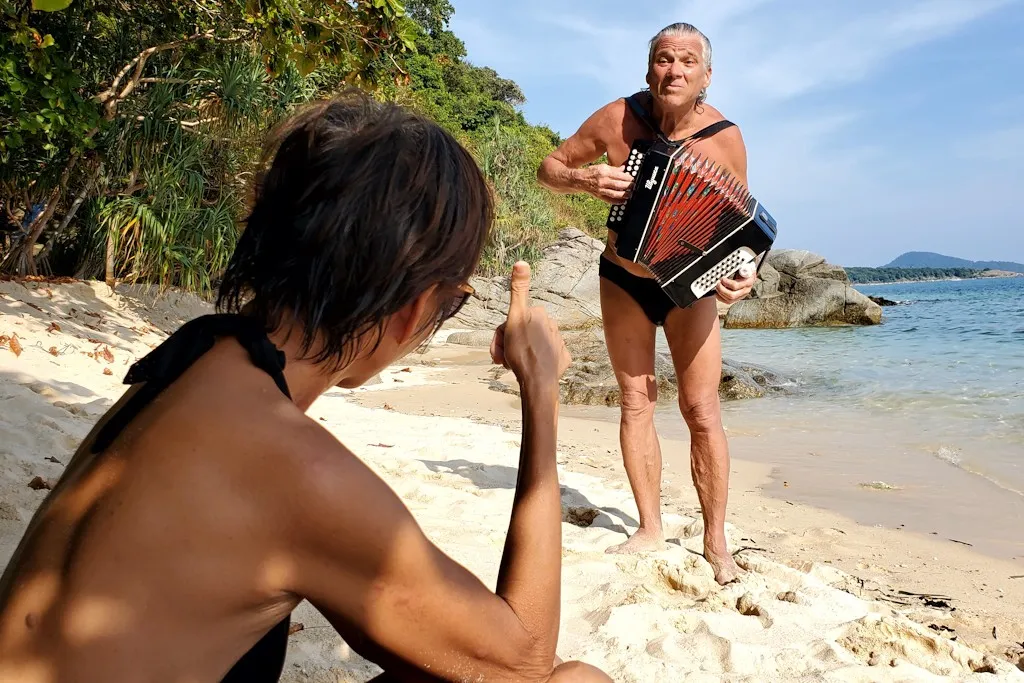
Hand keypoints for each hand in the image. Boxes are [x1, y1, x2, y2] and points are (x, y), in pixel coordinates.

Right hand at [490, 262, 570, 384]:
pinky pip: (544, 358)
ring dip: (518, 355)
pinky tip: (529, 369)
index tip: (502, 344)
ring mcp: (558, 343)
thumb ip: (518, 290)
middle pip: (522, 333)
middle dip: (509, 345)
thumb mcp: (514, 318)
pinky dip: (534, 363)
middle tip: (504, 358)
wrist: (538, 382)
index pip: (514, 319)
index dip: (503, 333)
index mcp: (539, 314)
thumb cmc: (523, 352)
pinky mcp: (561, 359)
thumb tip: (521, 262)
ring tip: (514, 365)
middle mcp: (552, 325)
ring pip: (531, 346)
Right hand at [577, 163, 634, 203]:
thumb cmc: (592, 172)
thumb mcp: (603, 167)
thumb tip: (624, 169)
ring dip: (624, 194)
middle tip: (633, 186)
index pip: (619, 175)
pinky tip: (622, 201)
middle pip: (618, 185)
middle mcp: (603, 181)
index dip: (628, 178)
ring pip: (615, 193)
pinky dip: (617, 201)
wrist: (580, 180)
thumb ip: (614, 169)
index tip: (633, 179)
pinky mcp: (599, 196)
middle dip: (628, 186)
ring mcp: (601, 189)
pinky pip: (609, 200)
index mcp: (605, 172)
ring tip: (630, 194)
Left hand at [716, 261, 756, 303]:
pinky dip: (721, 298)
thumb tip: (737, 263)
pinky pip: (728, 302)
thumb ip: (741, 267)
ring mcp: (741, 295)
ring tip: (717, 287)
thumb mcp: (746, 266)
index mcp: (748, 282)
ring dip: (721, 293)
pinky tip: (717, 293)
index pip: (736, 285)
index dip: (727, 283)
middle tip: (718, 283)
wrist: (749, 275)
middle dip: (722, 289)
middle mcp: (746, 290)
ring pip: (730, 299)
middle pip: (732, 295)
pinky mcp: (737, 298)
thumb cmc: (746, 270)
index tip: (722, 278)